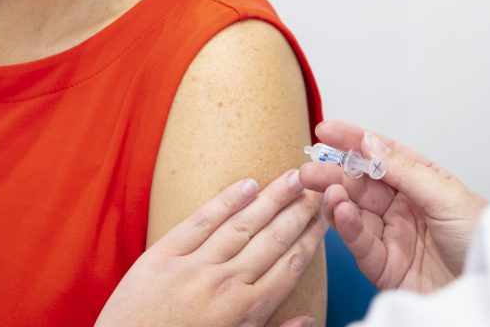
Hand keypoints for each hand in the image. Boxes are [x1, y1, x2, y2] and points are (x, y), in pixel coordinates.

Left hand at [95, 171, 325, 326]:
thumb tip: (309, 319)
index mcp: (246, 312)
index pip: (290, 266)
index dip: (311, 239)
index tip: (327, 217)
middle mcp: (225, 284)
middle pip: (272, 240)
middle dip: (299, 212)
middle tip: (320, 186)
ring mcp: (194, 267)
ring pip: (242, 225)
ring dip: (272, 199)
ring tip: (293, 177)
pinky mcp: (163, 256)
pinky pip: (200, 222)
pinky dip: (225, 201)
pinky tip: (247, 184)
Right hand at [299, 121, 486, 293]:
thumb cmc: (482, 239)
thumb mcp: (446, 195)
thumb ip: (403, 169)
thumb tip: (370, 142)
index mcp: (421, 182)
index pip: (381, 155)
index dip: (353, 141)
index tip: (327, 131)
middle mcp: (403, 206)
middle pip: (361, 184)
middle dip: (334, 172)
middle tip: (310, 167)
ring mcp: (392, 234)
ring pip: (354, 211)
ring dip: (335, 197)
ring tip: (322, 187)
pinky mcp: (384, 265)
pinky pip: (359, 242)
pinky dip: (345, 226)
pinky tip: (338, 210)